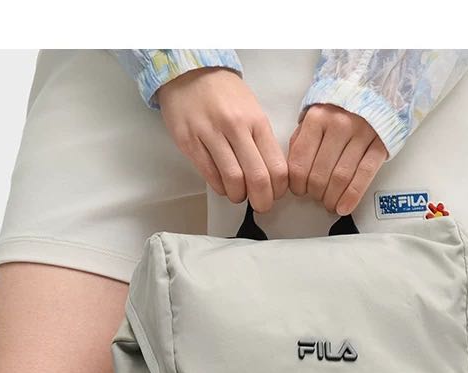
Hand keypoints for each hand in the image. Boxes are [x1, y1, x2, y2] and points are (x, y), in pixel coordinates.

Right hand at [156, 68, 287, 213]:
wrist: (189, 71)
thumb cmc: (223, 93)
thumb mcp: (251, 109)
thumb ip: (261, 140)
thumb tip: (271, 174)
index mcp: (256, 120)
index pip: (276, 166)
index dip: (278, 189)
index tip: (275, 193)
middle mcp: (235, 126)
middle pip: (257, 177)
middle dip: (262, 201)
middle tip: (261, 205)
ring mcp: (210, 134)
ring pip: (233, 180)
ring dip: (238, 195)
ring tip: (238, 194)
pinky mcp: (189, 141)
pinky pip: (210, 175)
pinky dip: (220, 187)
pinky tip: (223, 184)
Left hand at [287, 104, 386, 214]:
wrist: (374, 90)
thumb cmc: (340, 109)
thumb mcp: (314, 117)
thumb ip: (302, 141)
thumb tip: (293, 174)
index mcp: (317, 118)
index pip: (300, 163)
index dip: (297, 185)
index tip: (300, 191)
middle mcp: (339, 124)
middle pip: (320, 174)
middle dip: (315, 194)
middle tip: (316, 197)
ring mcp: (361, 133)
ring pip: (341, 177)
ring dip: (332, 198)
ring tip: (330, 203)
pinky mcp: (380, 142)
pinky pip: (364, 174)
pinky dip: (352, 196)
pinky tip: (344, 207)